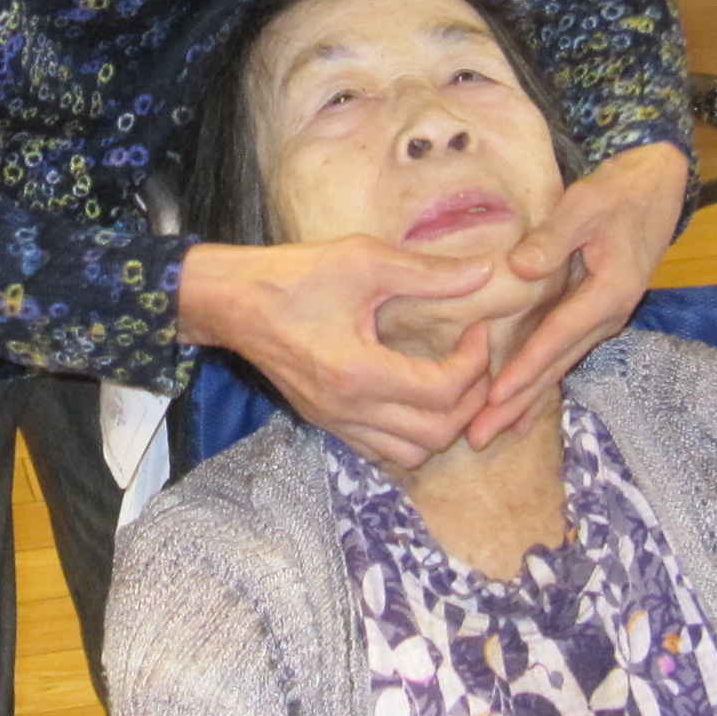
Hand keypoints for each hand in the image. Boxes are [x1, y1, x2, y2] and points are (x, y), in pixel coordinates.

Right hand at [176, 236, 497, 467]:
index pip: (443, 391)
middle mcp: (348, 409)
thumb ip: (428, 272)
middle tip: (474, 362)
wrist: (231, 301)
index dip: (476, 363)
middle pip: (437, 435)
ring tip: (448, 383)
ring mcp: (335, 422)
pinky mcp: (325, 423)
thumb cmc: (295, 275)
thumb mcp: (364, 260)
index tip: (477, 330)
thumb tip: (485, 272)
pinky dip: (410, 435)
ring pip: (411, 454)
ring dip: (442, 425)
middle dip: (470, 401)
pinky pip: (381, 452)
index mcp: (359, 371)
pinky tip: (414, 396)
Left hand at [469, 140, 693, 445]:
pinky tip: (519, 404)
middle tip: (480, 437)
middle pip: (556, 366)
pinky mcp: (593, 314)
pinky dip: (539, 380)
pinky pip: (562, 354)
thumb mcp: (586, 204)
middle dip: (518, 404)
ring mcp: (602, 319)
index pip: (558, 337)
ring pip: (559, 366)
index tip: (496, 397)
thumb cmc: (620, 192)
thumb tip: (520, 269)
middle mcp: (607, 315)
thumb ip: (554, 238)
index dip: (526, 368)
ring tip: (491, 433)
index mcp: (608, 293)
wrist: (658, 188)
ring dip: (525, 401)